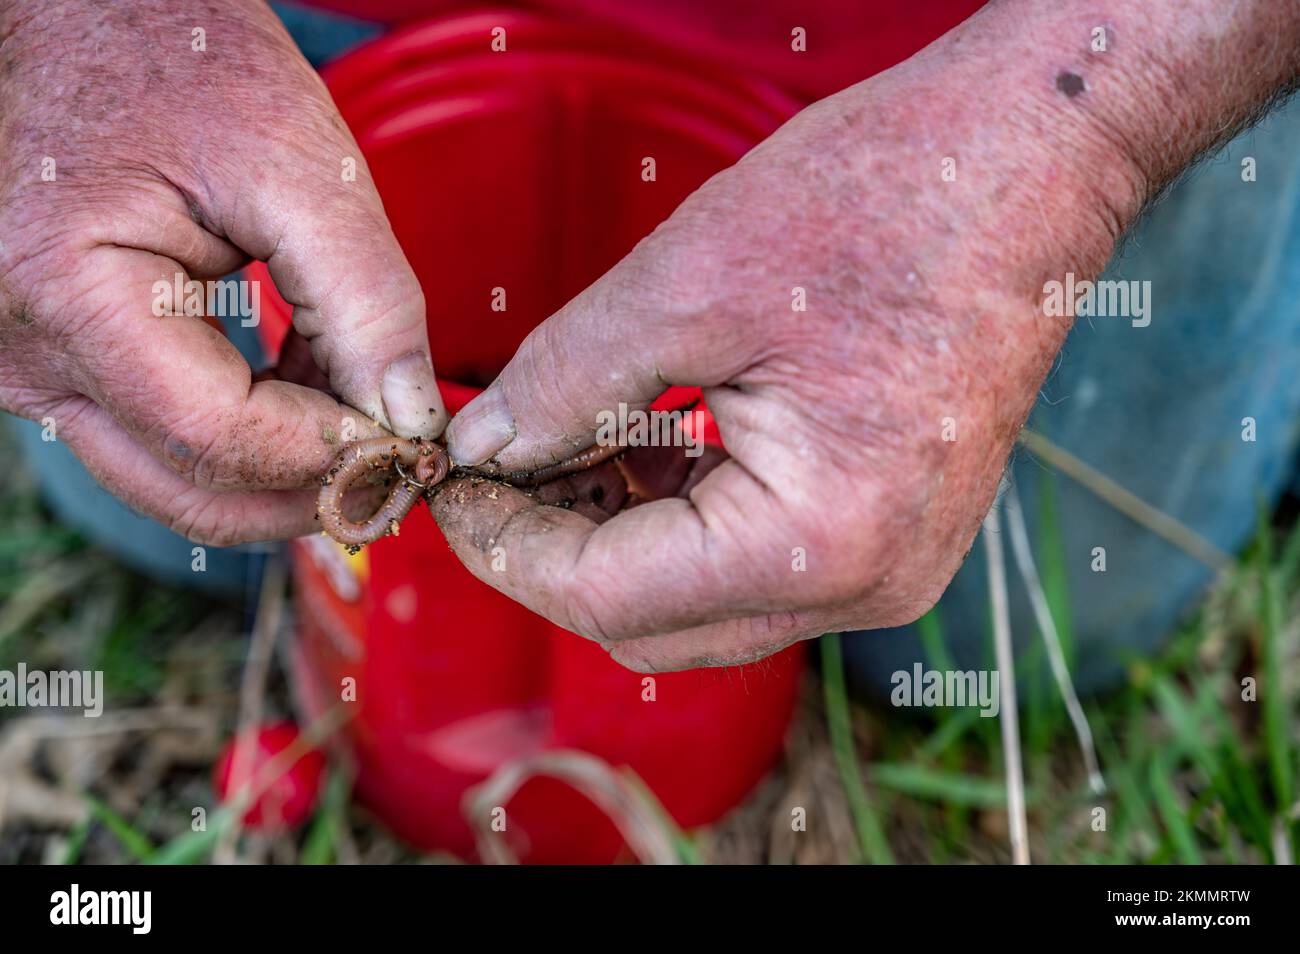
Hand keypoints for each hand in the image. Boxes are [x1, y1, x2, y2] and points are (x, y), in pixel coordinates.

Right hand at [0, 0, 443, 545]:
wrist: (93, 20)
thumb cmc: (183, 63)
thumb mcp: (299, 162)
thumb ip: (367, 299)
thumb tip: (411, 417)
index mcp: (67, 292)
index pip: (217, 435)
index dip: (329, 455)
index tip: (411, 442)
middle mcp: (22, 351)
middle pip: (189, 489)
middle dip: (310, 491)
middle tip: (402, 468)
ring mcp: (28, 366)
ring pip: (176, 476)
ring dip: (284, 465)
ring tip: (362, 409)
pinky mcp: (57, 364)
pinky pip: (161, 437)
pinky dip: (250, 431)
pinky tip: (309, 385)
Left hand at [436, 0, 1299, 670]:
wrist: (1030, 162)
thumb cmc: (887, 200)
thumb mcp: (691, 282)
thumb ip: (567, 383)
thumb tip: (481, 444)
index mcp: (822, 539)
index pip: (608, 595)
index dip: (505, 545)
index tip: (450, 482)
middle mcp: (864, 585)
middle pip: (650, 620)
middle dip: (550, 549)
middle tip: (488, 465)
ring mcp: (886, 568)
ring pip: (696, 601)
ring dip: (610, 537)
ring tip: (551, 446)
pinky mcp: (887, 535)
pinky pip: (750, 564)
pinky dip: (675, 520)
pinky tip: (631, 449)